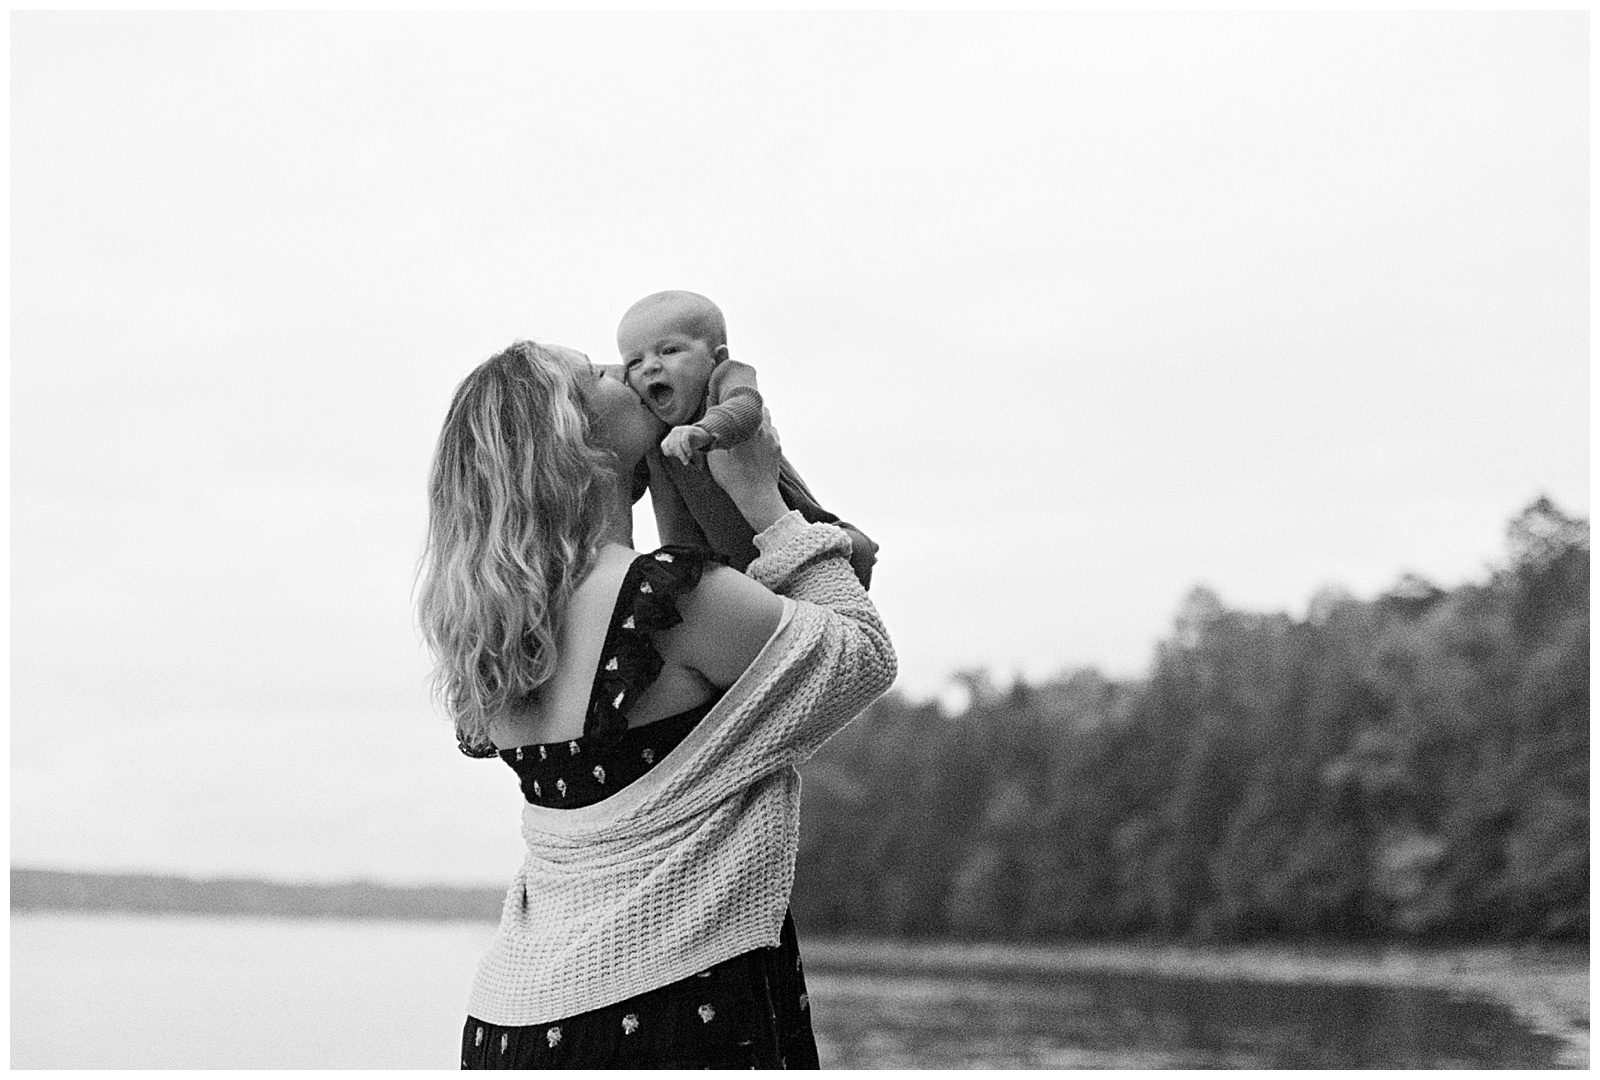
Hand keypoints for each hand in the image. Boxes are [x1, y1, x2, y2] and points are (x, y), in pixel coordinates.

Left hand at [661, 424, 712, 465]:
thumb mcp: (683, 449)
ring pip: (677, 445)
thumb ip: (679, 454)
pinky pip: (684, 441)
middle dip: (678, 455)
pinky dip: (686, 449)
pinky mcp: (687, 430)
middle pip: (671, 446)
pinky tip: (689, 454)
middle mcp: (674, 432)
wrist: (703, 435)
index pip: (665, 447)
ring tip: (686, 460)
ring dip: (681, 454)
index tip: (679, 457)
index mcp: (670, 436)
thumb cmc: (692, 443)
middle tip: (685, 461)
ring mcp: (680, 430)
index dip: (671, 454)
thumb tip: (682, 463)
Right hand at [707, 411, 787, 532]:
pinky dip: (765, 432)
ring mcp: (773, 438)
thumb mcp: (716, 457)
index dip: (738, 401)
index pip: (743, 404)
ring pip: (767, 420)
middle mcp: (762, 428)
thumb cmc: (734, 477)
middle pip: (758, 408)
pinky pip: (772, 433)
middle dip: (749, 408)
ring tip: (747, 426)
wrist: (757, 496)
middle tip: (738, 413)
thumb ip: (711, 437)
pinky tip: (757, 440)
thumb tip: (707, 426)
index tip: (731, 400)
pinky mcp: (777, 449)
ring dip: (758, 420)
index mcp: (746, 427)